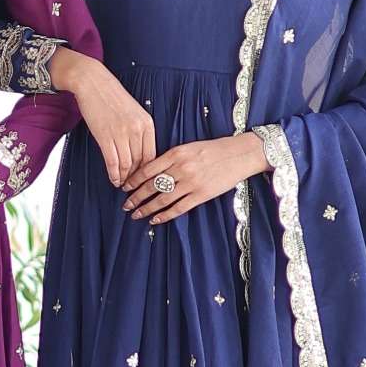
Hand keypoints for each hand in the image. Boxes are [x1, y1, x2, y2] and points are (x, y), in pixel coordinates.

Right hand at [57, 54, 155, 186]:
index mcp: (147, 124)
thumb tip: (139, 154)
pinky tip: (113, 179)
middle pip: (140, 162)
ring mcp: (121, 133)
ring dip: (124, 178)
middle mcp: (137, 130)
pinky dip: (114, 174)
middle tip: (132, 186)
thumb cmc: (112, 97)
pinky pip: (112, 161)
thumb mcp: (135, 112)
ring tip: (122, 184)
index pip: (152, 155)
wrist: (93, 83)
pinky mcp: (105, 136)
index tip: (142, 179)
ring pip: (127, 164)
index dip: (147, 171)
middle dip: (136, 177)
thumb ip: (139, 130)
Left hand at [122, 133, 266, 224]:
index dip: (134, 180)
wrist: (240, 154)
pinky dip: (165, 215)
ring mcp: (191, 183)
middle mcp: (181, 168)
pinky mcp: (201, 195)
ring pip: (162, 199)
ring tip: (135, 214)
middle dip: (135, 196)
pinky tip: (155, 219)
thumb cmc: (214, 149)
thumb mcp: (189, 147)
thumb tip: (151, 171)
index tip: (125, 187)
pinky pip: (178, 208)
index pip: (147, 169)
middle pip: (151, 185)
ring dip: (146, 208)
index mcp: (176, 153)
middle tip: (125, 204)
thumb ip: (171, 158)